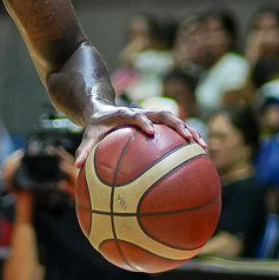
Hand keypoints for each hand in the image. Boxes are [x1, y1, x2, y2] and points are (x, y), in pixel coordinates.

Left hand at [75, 104, 200, 169]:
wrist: (104, 112)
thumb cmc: (96, 127)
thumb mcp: (88, 136)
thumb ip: (84, 149)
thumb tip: (76, 167)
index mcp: (125, 115)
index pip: (135, 115)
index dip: (143, 121)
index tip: (150, 132)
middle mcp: (142, 113)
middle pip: (163, 115)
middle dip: (176, 125)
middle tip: (188, 138)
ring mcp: (153, 117)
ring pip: (175, 121)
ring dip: (189, 131)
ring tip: (202, 147)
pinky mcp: (159, 124)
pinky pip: (176, 131)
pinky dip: (188, 139)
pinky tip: (199, 155)